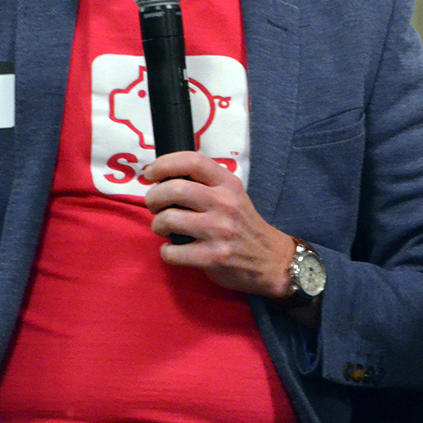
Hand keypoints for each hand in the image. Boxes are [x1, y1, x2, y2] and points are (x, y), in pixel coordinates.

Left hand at [143, 151, 296, 297]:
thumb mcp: (234, 196)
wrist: (271, 260)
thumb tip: (165, 180)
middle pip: (174, 189)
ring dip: (157, 225)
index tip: (151, 173)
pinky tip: (175, 250)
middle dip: (153, 198)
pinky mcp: (213, 257)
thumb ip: (207, 185)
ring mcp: (219, 231)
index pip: (193, 161)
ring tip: (164, 228)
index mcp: (228, 184)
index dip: (164, 164)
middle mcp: (225, 203)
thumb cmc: (244, 226)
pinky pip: (173, 252)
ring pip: (168, 219)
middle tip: (153, 205)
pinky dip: (166, 252)